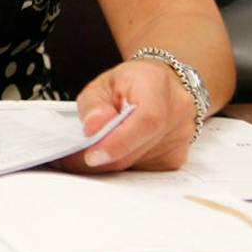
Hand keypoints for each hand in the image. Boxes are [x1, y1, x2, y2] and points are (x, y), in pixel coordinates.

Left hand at [59, 59, 197, 172]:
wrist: (161, 84)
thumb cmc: (131, 82)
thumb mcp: (102, 84)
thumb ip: (94, 105)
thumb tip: (93, 128)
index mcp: (157, 86)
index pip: (147, 120)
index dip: (118, 142)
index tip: (91, 155)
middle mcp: (177, 112)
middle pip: (138, 149)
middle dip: (100, 158)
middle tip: (70, 159)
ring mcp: (181, 137)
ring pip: (138, 163)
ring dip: (110, 161)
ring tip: (90, 150)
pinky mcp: (176, 156)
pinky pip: (143, 169)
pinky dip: (124, 163)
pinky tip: (115, 150)